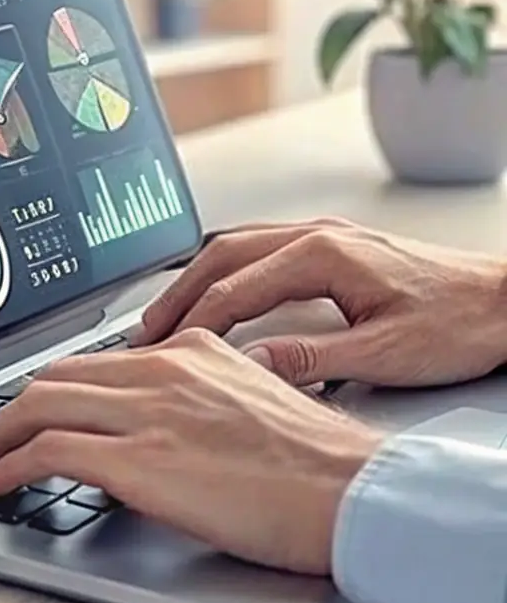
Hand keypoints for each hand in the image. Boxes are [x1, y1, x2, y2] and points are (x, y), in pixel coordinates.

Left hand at [0, 333, 379, 574]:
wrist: (350, 491)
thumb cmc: (319, 463)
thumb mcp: (254, 400)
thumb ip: (202, 396)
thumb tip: (168, 423)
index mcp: (192, 351)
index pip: (99, 358)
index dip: (57, 384)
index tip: (40, 403)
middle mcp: (162, 370)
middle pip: (58, 375)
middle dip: (17, 405)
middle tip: (0, 430)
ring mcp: (146, 413)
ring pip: (41, 404)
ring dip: (1, 432)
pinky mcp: (136, 462)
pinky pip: (48, 452)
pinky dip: (12, 464)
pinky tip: (2, 481)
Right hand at [134, 218, 506, 388]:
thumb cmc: (460, 322)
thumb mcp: (384, 355)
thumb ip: (312, 359)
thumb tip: (252, 367)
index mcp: (322, 255)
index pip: (234, 288)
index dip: (192, 323)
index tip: (162, 351)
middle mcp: (317, 236)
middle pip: (222, 256)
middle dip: (178, 294)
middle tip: (143, 331)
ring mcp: (325, 236)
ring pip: (238, 246)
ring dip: (198, 279)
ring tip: (168, 314)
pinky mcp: (336, 247)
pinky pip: (261, 248)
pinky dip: (227, 271)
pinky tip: (220, 291)